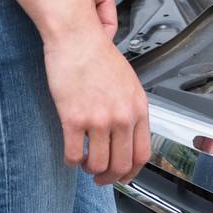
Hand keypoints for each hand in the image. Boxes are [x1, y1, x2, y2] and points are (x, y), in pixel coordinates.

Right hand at [43, 24, 150, 185]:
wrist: (75, 35)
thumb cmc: (97, 53)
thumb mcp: (127, 80)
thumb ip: (130, 108)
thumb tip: (128, 134)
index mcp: (138, 106)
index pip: (143, 154)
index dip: (131, 172)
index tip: (122, 175)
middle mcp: (122, 116)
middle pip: (121, 165)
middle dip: (109, 177)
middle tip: (100, 176)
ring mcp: (98, 119)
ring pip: (97, 165)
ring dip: (89, 169)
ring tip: (84, 162)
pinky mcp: (74, 119)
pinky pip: (73, 155)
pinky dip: (71, 161)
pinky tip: (70, 153)